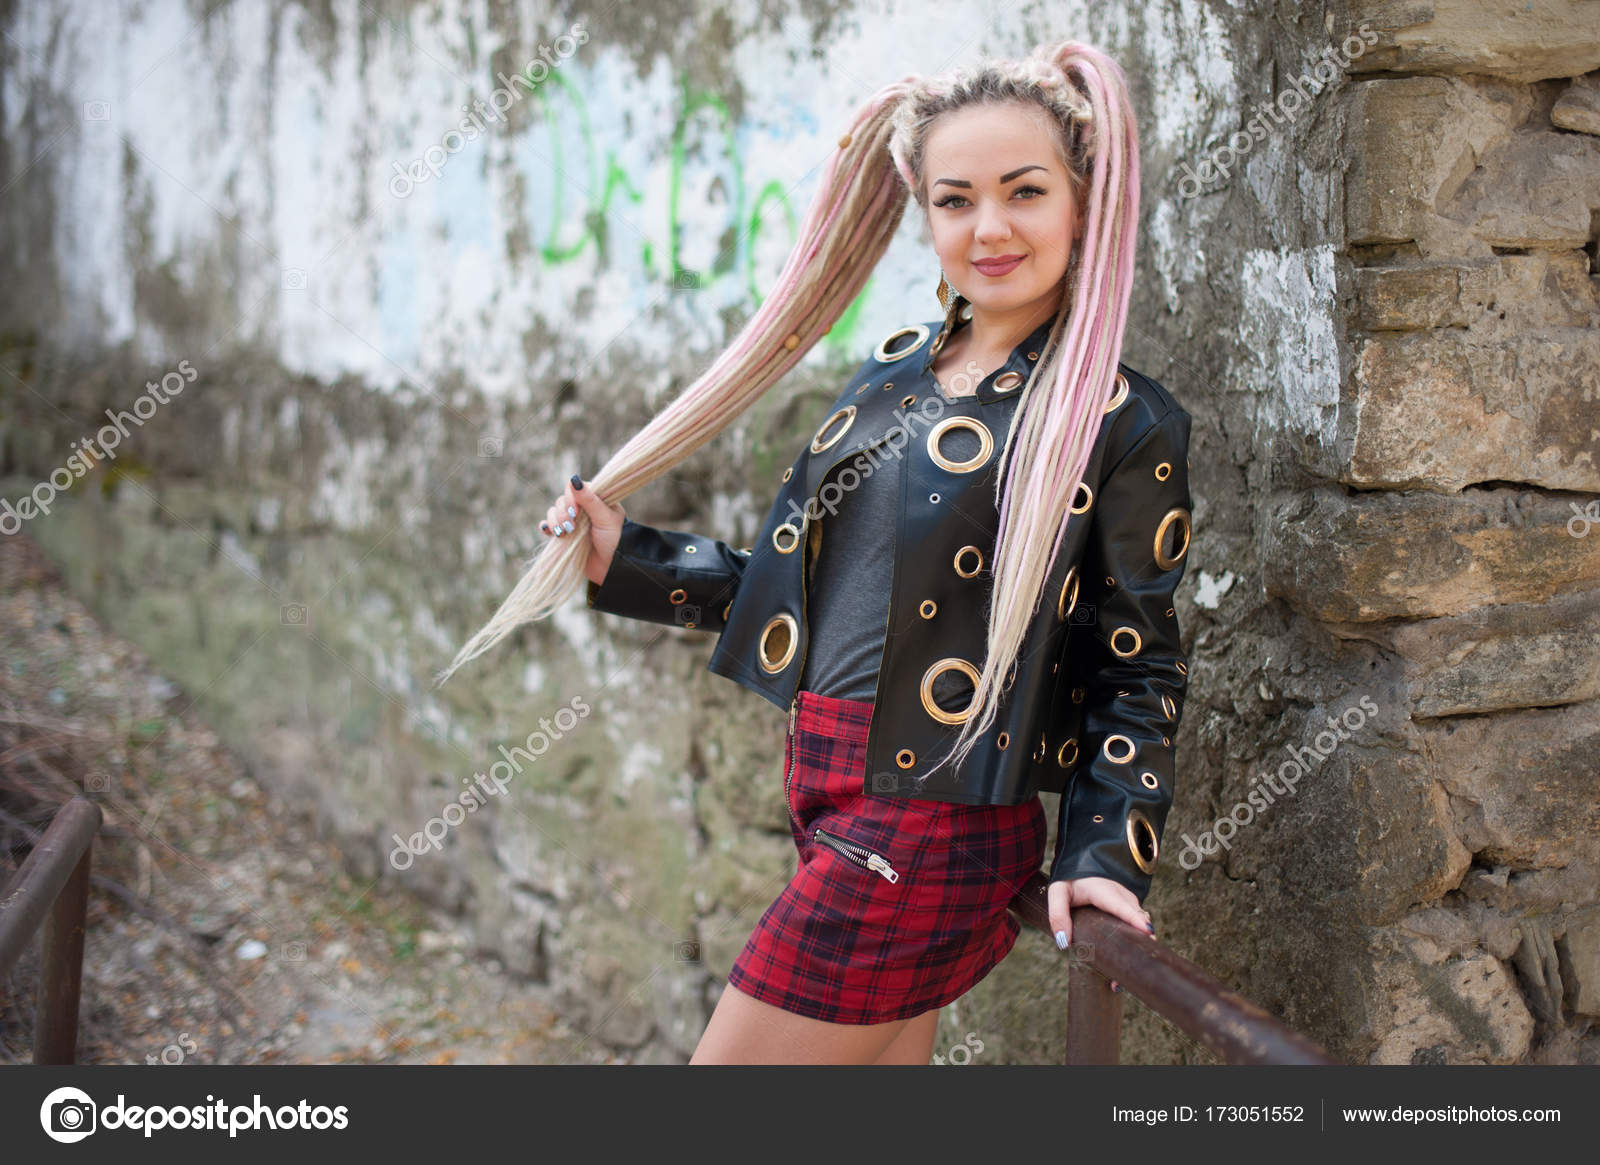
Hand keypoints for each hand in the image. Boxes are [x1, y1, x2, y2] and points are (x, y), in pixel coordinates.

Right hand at [540, 473, 626, 586]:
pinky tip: (548, 531)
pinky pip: (548, 526)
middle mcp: (582, 508)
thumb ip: (590, 500)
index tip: (575, 512)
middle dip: (563, 514)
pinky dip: (546, 527)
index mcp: (595, 499)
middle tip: (571, 528)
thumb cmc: (614, 540)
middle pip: (561, 501)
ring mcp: (572, 522)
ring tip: (563, 534)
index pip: (574, 489)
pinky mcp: (564, 535)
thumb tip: (574, 480)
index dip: (571, 498)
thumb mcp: (605, 518)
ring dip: (555, 521)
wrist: (611, 567)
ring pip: (553, 512)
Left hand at [1047, 875, 1154, 993]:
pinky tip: (1119, 973)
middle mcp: (1124, 898)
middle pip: (1138, 924)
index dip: (1137, 920)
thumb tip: (1063, 942)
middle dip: (1137, 948)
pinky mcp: (1130, 912)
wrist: (1082, 865)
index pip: (1125, 907)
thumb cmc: (1070, 881)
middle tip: (1124, 976)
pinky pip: (1137, 929)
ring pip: (1140, 929)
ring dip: (1134, 953)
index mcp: (1106, 892)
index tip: (1148, 933)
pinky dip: (1132, 947)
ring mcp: (1130, 906)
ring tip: (1116, 983)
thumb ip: (1058, 914)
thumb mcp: (1057, 892)